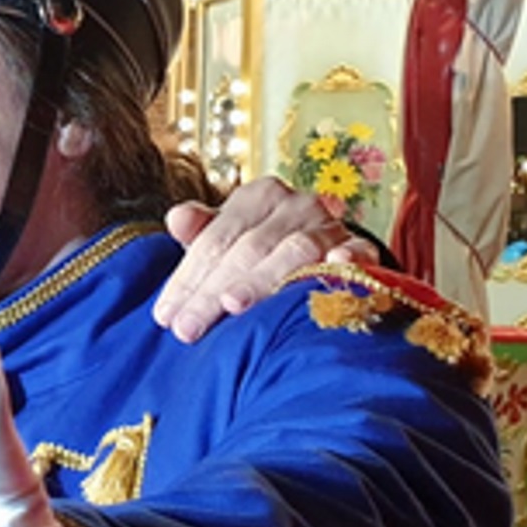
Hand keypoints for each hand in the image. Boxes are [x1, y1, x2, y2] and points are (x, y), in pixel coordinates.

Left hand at [157, 176, 373, 342]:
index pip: (215, 240)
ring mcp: (330, 225)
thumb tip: (176, 219)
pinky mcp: (361, 247)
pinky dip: (347, 260)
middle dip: (212, 291)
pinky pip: (357, 252)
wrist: (328, 252)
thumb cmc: (263, 251)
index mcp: (256, 198)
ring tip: (233, 304)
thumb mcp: (230, 240)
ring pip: (292, 252)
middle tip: (187, 328)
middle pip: (247, 249)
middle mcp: (294, 205)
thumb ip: (202, 232)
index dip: (187, 279)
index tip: (165, 317)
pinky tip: (333, 267)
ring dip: (263, 279)